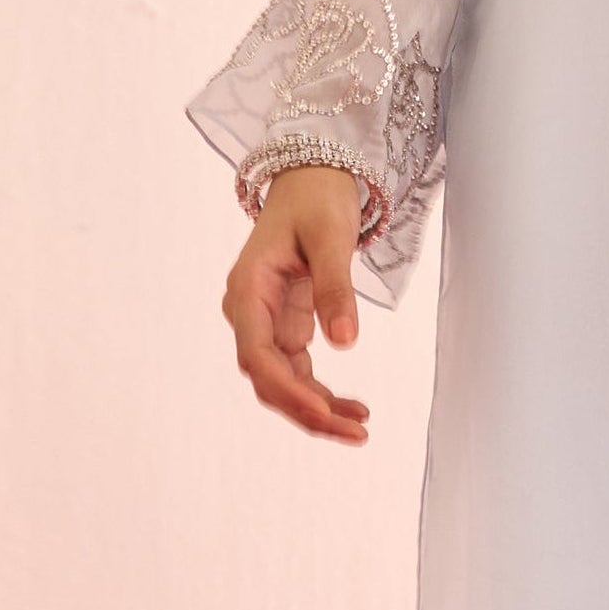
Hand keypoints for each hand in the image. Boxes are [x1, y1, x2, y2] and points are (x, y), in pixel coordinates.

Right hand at [224, 166, 370, 442]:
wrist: (312, 176)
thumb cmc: (316, 198)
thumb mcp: (330, 237)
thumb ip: (335, 288)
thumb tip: (344, 341)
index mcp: (247, 289)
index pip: (258, 355)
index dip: (289, 391)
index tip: (325, 414)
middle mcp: (248, 311)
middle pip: (268, 378)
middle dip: (308, 411)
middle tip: (356, 433)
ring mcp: (265, 321)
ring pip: (283, 381)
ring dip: (317, 408)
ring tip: (361, 427)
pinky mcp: (285, 324)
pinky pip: (297, 370)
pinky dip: (322, 391)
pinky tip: (353, 408)